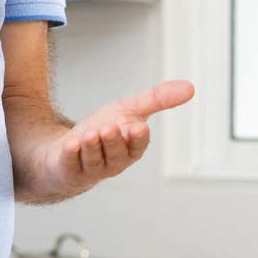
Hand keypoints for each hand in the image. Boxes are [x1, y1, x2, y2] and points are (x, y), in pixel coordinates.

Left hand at [32, 80, 194, 200]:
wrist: (67, 150)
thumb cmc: (102, 132)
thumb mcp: (128, 110)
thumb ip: (157, 100)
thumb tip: (190, 88)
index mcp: (130, 148)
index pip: (137, 146)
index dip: (137, 139)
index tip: (138, 128)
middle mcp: (112, 162)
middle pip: (116, 154)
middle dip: (112, 142)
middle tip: (108, 128)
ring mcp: (89, 168)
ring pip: (94, 160)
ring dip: (92, 147)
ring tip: (90, 134)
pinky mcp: (68, 170)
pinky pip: (70, 164)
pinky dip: (71, 155)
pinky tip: (71, 144)